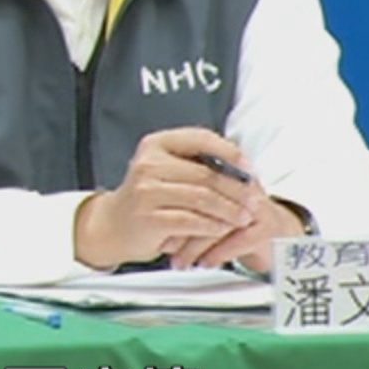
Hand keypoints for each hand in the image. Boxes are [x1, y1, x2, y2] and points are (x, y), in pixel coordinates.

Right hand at [73, 127, 262, 270]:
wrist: (113, 225)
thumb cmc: (148, 197)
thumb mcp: (165, 169)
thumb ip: (196, 163)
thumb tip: (242, 166)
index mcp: (155, 144)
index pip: (201, 139)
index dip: (231, 153)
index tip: (249, 168)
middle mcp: (147, 164)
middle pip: (206, 173)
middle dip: (237, 189)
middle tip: (255, 200)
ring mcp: (146, 192)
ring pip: (203, 199)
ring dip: (230, 210)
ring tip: (245, 217)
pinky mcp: (149, 218)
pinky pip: (192, 221)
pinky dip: (214, 226)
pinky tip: (223, 229)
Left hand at [165, 189, 306, 273]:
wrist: (277, 236)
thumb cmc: (234, 223)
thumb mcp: (204, 214)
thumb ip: (182, 213)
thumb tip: (151, 229)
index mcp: (222, 174)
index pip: (192, 182)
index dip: (171, 204)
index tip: (154, 224)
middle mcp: (239, 185)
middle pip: (203, 200)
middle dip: (180, 227)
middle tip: (162, 246)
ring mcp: (256, 205)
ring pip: (219, 222)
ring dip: (196, 245)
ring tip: (180, 261)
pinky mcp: (268, 226)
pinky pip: (239, 239)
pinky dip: (218, 253)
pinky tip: (204, 263)